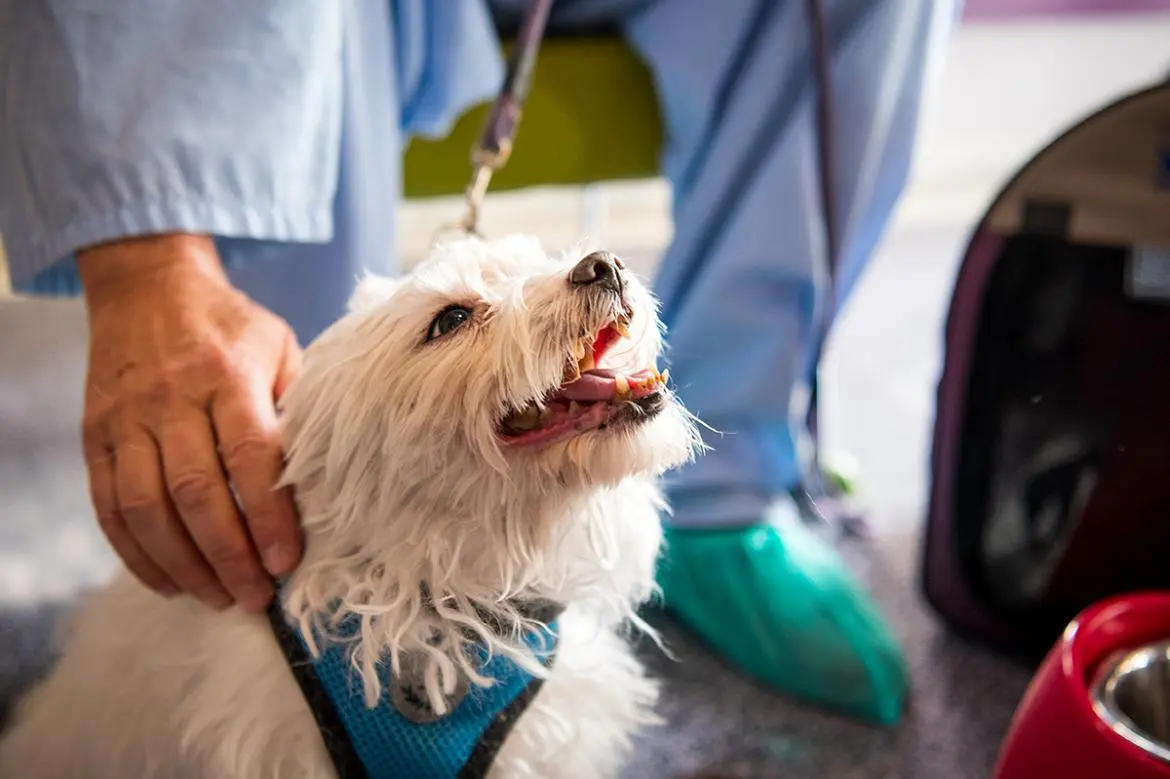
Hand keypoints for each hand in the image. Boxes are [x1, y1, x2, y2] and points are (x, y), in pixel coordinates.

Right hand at [77, 234, 303, 612]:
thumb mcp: (279, 346)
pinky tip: (170, 581)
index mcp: (227, 374)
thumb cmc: (229, 326)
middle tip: (255, 596)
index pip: (250, 456)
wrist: (147, 286)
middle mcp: (172, 399)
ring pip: (147, 507)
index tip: (286, 560)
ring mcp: (127, 420)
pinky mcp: (96, 437)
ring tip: (218, 597)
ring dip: (183, 564)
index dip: (268, 515)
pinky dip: (137, 553)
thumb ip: (297, 405)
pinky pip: (109, 507)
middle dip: (227, 554)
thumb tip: (324, 476)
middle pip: (195, 491)